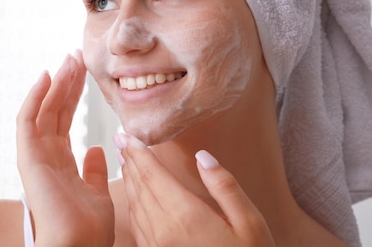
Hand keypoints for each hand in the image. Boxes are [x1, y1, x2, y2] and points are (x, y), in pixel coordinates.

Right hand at [16, 51, 113, 246]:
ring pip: (43, 110)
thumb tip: (96, 149)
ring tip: (69, 59)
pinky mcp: (28, 158)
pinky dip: (34, 97)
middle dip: (66, 82)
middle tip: (76, 56)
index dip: (73, 95)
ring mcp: (35, 156)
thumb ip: (94, 170)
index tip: (84, 72)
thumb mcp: (99, 193)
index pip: (65, 120)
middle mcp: (45, 157)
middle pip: (54, 111)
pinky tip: (46, 75)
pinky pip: (27, 121)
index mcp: (60, 164)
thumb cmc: (90, 230)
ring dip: (55, 83)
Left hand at [115, 134, 274, 246]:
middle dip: (130, 161)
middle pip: (140, 187)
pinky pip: (138, 225)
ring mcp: (155, 246)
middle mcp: (164, 230)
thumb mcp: (250, 223)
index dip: (138, 152)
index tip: (127, 135)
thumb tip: (203, 156)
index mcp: (186, 216)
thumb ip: (225, 187)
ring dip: (129, 180)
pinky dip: (133, 204)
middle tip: (122, 141)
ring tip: (127, 161)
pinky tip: (136, 195)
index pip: (153, 174)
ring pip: (135, 206)